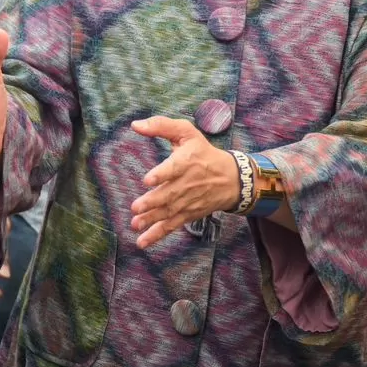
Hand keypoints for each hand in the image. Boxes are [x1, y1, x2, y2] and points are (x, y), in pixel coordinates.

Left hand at [127, 117, 243, 247]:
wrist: (231, 178)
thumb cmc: (203, 152)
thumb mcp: (186, 132)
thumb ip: (161, 125)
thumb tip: (135, 125)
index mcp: (187, 161)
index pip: (174, 168)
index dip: (161, 174)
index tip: (148, 180)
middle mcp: (188, 183)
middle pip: (169, 194)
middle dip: (152, 202)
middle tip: (136, 207)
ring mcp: (188, 201)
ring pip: (169, 212)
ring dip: (151, 220)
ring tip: (136, 225)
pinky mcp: (188, 214)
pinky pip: (172, 226)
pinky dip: (158, 235)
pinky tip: (142, 241)